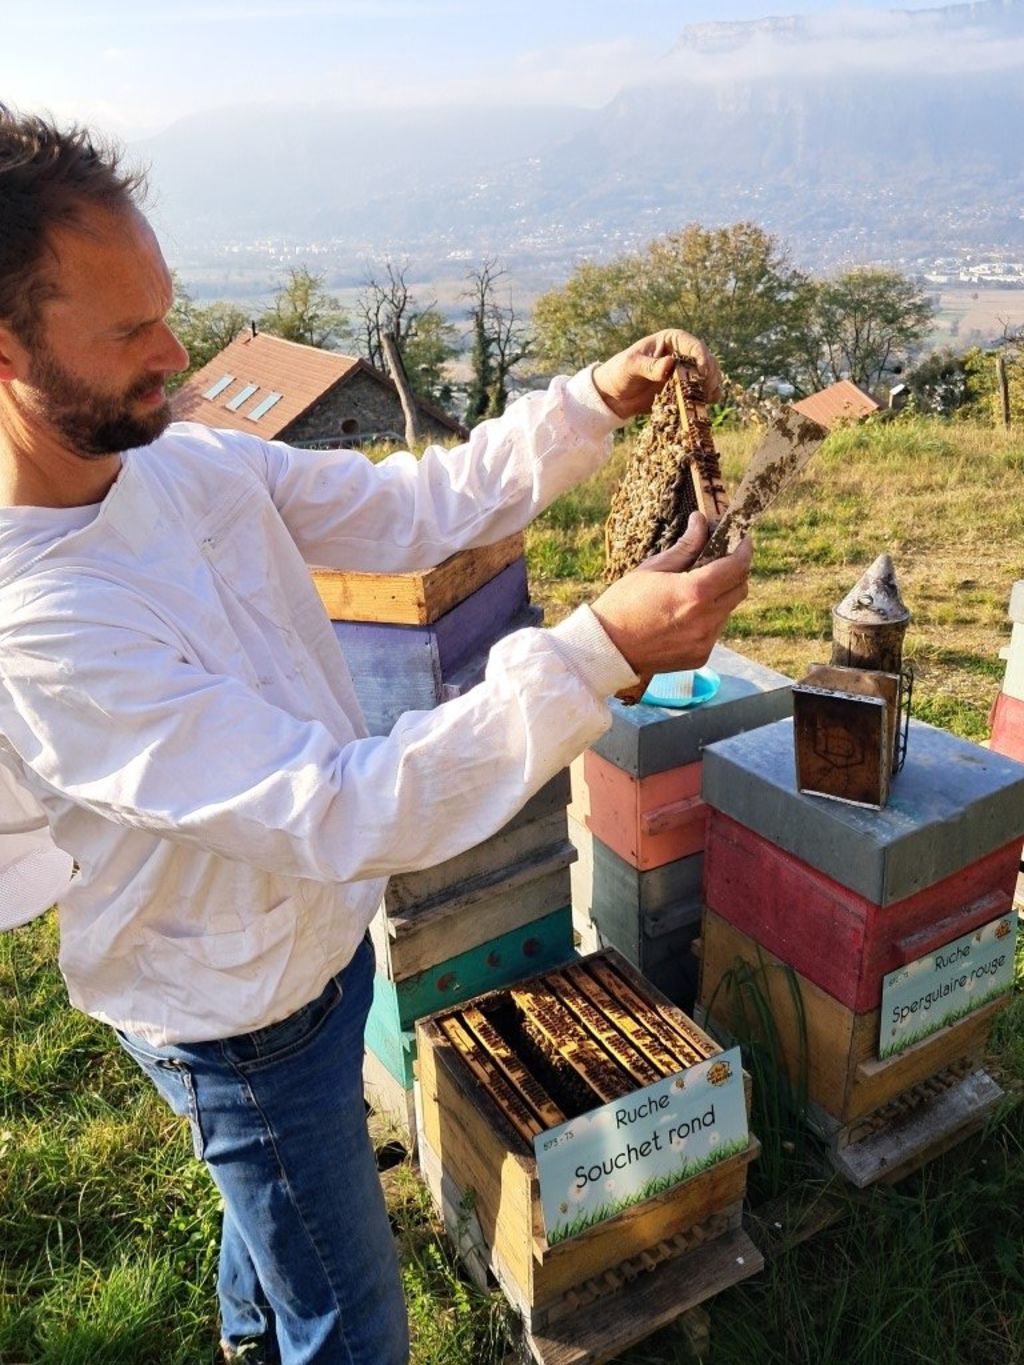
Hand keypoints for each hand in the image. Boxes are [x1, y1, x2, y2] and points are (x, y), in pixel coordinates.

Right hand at [591, 513, 751, 676]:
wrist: (608, 649)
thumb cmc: (624, 604)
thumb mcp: (653, 568)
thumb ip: (685, 547)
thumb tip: (701, 522)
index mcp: (695, 592)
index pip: (737, 566)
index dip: (743, 549)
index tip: (741, 539)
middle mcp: (706, 618)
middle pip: (741, 588)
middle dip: (735, 570)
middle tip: (721, 559)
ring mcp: (705, 640)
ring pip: (728, 609)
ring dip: (721, 595)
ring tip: (695, 589)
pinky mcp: (700, 655)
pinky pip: (715, 629)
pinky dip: (708, 617)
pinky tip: (685, 613)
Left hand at [592, 329, 722, 420]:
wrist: (613, 395)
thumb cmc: (619, 373)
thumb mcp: (631, 367)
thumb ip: (650, 366)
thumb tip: (670, 363)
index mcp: (671, 340)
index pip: (693, 345)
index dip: (702, 358)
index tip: (702, 374)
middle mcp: (681, 353)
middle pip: (706, 361)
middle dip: (710, 375)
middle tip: (708, 390)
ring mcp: (684, 372)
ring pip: (707, 377)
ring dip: (711, 387)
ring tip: (708, 399)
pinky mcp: (683, 389)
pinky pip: (700, 392)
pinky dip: (706, 398)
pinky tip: (706, 405)